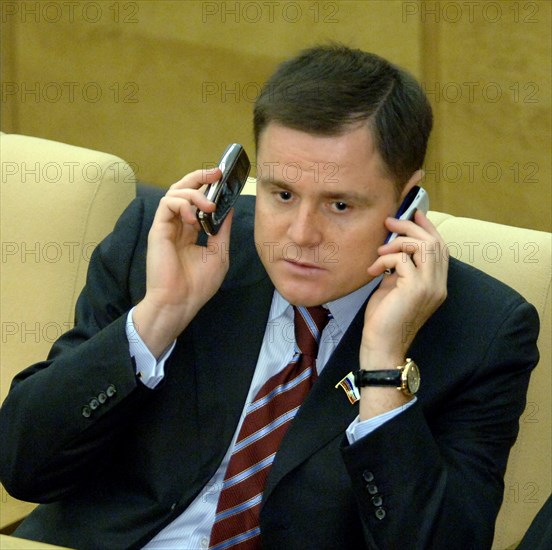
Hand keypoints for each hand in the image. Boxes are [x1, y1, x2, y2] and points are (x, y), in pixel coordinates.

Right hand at [133, 168, 231, 356]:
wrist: (179, 303)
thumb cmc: (197, 285)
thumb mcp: (219, 253)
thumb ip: (221, 230)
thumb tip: (228, 208)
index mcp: (190, 232)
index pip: (196, 201)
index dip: (208, 187)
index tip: (224, 180)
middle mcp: (177, 226)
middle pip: (183, 190)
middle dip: (200, 177)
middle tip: (217, 173)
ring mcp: (166, 227)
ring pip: (174, 192)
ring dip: (195, 193)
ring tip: (209, 205)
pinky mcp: (158, 229)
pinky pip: (166, 204)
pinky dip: (182, 203)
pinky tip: (193, 217)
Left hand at [358, 211, 447, 417]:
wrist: (382, 346)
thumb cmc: (384, 319)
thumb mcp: (393, 287)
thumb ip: (399, 269)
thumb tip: (393, 248)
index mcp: (436, 284)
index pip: (440, 248)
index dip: (428, 228)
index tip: (413, 213)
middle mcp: (438, 284)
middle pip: (434, 242)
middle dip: (411, 227)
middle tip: (390, 221)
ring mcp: (430, 287)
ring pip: (423, 246)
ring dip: (399, 241)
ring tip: (380, 250)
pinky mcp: (416, 289)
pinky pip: (403, 259)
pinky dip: (386, 259)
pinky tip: (374, 269)